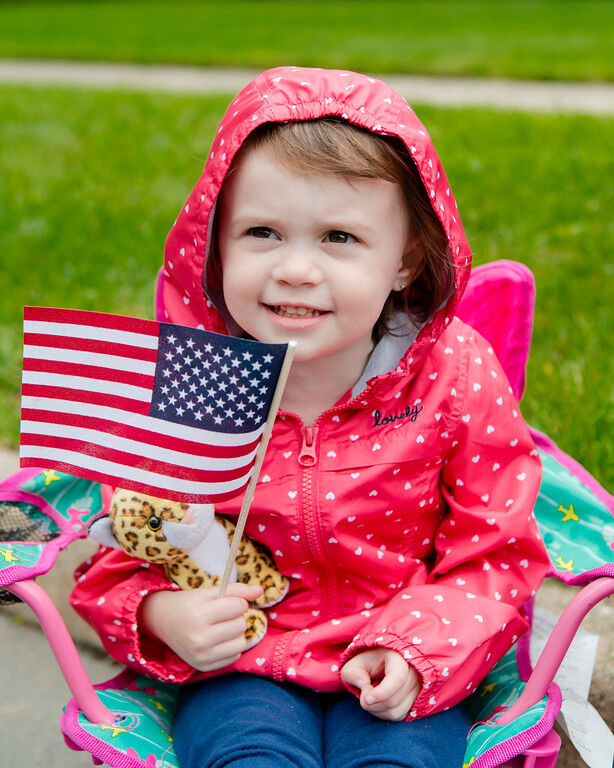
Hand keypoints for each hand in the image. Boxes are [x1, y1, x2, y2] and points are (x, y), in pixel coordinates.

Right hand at [140, 583, 262, 671]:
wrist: (163, 622)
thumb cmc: (189, 604)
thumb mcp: (209, 592)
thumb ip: (236, 590)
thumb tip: (261, 590)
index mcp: (199, 615)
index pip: (238, 606)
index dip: (236, 601)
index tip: (224, 602)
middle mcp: (199, 639)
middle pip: (241, 624)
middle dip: (235, 617)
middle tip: (219, 615)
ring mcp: (201, 656)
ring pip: (242, 642)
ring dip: (235, 633)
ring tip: (220, 628)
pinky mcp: (204, 667)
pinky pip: (235, 656)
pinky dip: (230, 647)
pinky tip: (216, 640)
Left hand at [341, 648, 420, 720]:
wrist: (385, 663)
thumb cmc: (369, 662)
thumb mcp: (356, 662)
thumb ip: (352, 673)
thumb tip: (364, 689)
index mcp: (400, 658)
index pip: (398, 678)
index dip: (381, 693)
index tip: (365, 699)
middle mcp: (415, 673)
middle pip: (393, 700)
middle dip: (372, 704)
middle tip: (363, 693)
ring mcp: (418, 689)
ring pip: (397, 712)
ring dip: (377, 711)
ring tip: (371, 697)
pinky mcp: (416, 702)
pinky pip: (400, 717)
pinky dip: (385, 714)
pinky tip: (379, 703)